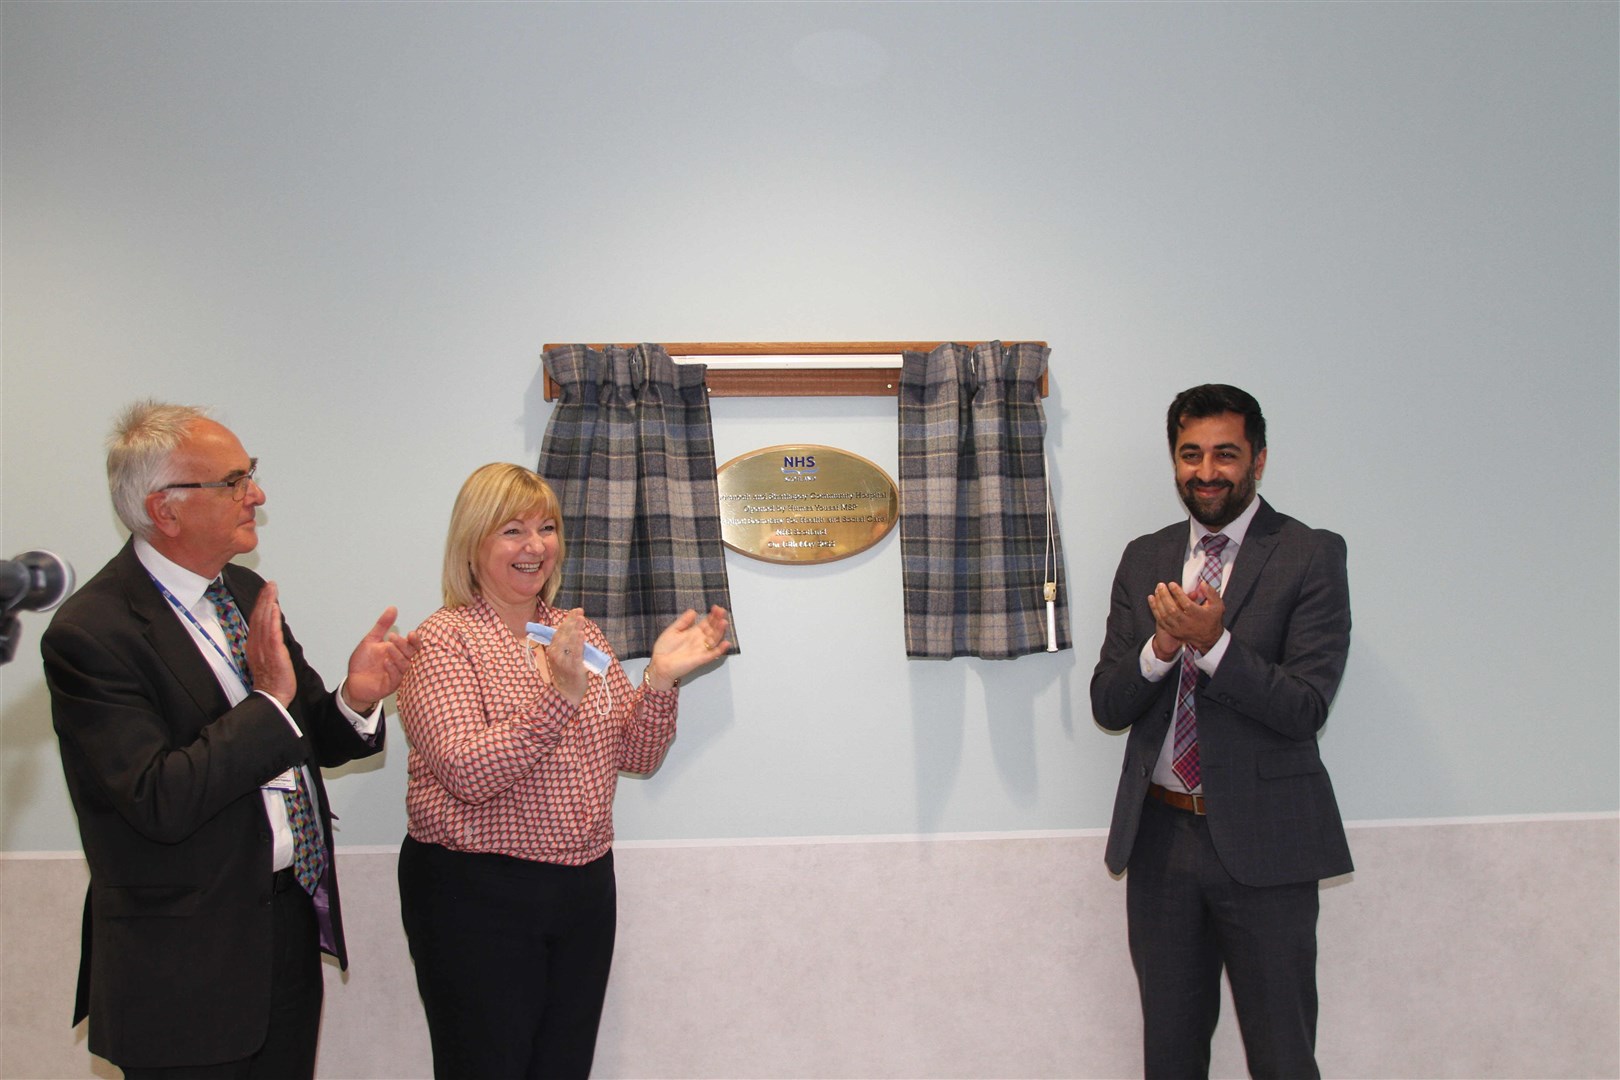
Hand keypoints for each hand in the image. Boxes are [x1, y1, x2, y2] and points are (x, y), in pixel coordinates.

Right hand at [246, 582, 296, 706]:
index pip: (256, 620)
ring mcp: (264, 649)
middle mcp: (256, 644)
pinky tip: (274, 610)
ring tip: (272, 590)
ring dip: (268, 605)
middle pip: (259, 617)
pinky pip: (272, 635)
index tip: (265, 590)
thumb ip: (267, 641)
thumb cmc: (270, 679)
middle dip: (264, 599)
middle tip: (270, 584)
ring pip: (264, 622)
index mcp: (254, 644)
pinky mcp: (273, 654)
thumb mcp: (265, 656)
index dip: (260, 603)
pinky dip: (272, 621)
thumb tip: (272, 627)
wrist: (271, 696)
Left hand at [342, 607, 422, 713]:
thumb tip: (392, 608)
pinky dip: (392, 668)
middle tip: (392, 637)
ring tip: (387, 647)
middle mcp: (400, 662)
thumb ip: (382, 625)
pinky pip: (396, 677)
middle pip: (411, 653)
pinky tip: (386, 661)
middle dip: (403, 645)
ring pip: (405, 664)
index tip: (411, 634)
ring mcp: (397, 674)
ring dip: (397, 655)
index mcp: (398, 651)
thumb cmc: (363, 662)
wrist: (352, 681)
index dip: (415, 640)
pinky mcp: (391, 685)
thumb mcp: (371, 640)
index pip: (413, 645)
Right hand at [545, 609, 588, 705]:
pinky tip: (581, 634)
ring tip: (581, 619)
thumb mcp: (561, 657)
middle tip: (579, 611)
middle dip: (572, 621)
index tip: (575, 611)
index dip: (567, 620)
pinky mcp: (573, 668)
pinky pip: (576, 653)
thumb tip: (573, 629)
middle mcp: (556, 654)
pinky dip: (578, 643)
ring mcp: (564, 661)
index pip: (559, 631)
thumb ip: (565, 644)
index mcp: (552, 650)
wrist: (566, 694)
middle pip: (564, 634)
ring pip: (570, 641)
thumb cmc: (565, 674)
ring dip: (576, 629)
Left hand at [645, 605, 731, 690]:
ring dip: (720, 631)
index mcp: (693, 633)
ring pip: (714, 639)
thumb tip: (693, 611)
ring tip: (723, 622)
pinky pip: (713, 654)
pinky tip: (725, 643)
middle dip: (718, 620)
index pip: (707, 622)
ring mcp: (701, 649)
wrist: (659, 664)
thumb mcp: (673, 630)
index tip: (716, 607)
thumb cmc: (664, 650)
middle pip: (712, 629)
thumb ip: (683, 621)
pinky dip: (720, 650)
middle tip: (722, 611)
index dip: (712, 615)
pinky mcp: (701, 659)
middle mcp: (699, 641)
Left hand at [1147, 580, 1225, 655]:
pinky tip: (1151, 599)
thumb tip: (1202, 583)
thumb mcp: (1217, 605)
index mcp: (1198, 615)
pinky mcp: (1172, 631)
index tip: (1172, 584)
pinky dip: (1154, 609)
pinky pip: (1160, 620)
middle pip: (1172, 610)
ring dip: (1158, 601)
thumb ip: (1211, 593)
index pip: (1186, 604)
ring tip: (1157, 590)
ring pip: (1164, 615)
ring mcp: (1178, 628)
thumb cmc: (1212, 618)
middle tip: (1161, 585)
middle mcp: (1187, 623)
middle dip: (1165, 596)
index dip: (1178, 593)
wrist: (1208, 638)